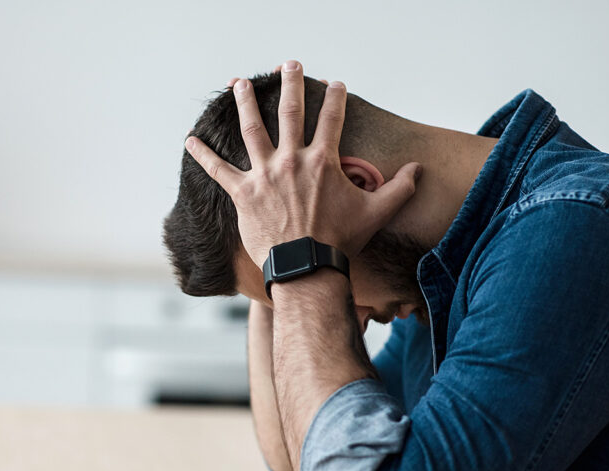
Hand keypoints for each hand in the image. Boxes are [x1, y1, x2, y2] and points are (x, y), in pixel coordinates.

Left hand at [187, 60, 421, 266]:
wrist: (306, 266)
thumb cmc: (340, 241)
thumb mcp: (376, 212)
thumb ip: (399, 188)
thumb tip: (418, 170)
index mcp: (322, 160)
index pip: (332, 118)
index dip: (337, 98)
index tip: (337, 83)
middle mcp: (292, 160)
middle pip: (290, 113)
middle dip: (290, 85)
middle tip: (288, 65)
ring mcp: (265, 175)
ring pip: (252, 130)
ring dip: (246, 104)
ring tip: (240, 84)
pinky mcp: (242, 194)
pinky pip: (218, 170)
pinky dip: (203, 155)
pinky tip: (190, 140)